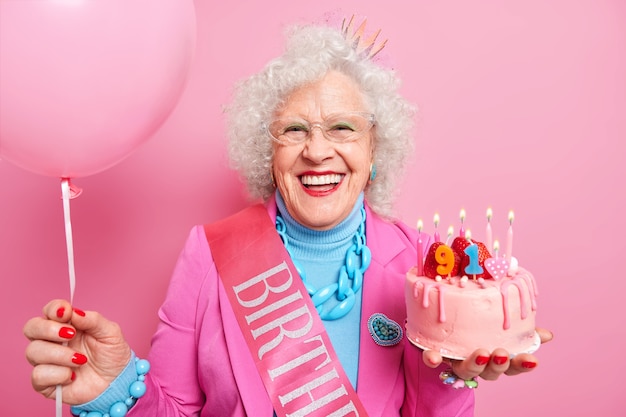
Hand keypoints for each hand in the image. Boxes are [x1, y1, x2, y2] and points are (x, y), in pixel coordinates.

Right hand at [23, 299, 131, 403]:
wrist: (117, 382)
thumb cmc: (112, 355)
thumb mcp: (110, 333)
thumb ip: (93, 320)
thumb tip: (74, 312)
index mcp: (67, 325)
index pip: (49, 310)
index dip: (54, 308)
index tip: (66, 313)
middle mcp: (52, 341)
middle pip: (31, 327)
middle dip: (48, 329)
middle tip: (70, 335)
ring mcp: (47, 361)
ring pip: (33, 351)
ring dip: (59, 354)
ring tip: (81, 360)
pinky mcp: (45, 383)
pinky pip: (38, 375)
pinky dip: (57, 374)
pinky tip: (72, 376)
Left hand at [422, 326, 553, 380]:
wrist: (442, 328)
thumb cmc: (477, 330)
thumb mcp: (500, 327)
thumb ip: (521, 331)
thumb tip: (547, 335)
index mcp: (494, 358)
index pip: (512, 366)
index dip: (522, 365)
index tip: (533, 359)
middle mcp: (477, 364)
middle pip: (490, 372)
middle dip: (498, 364)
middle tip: (502, 353)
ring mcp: (456, 361)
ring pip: (466, 370)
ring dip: (474, 364)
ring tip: (481, 353)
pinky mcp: (435, 354)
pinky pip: (433, 360)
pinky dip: (433, 359)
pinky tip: (433, 357)